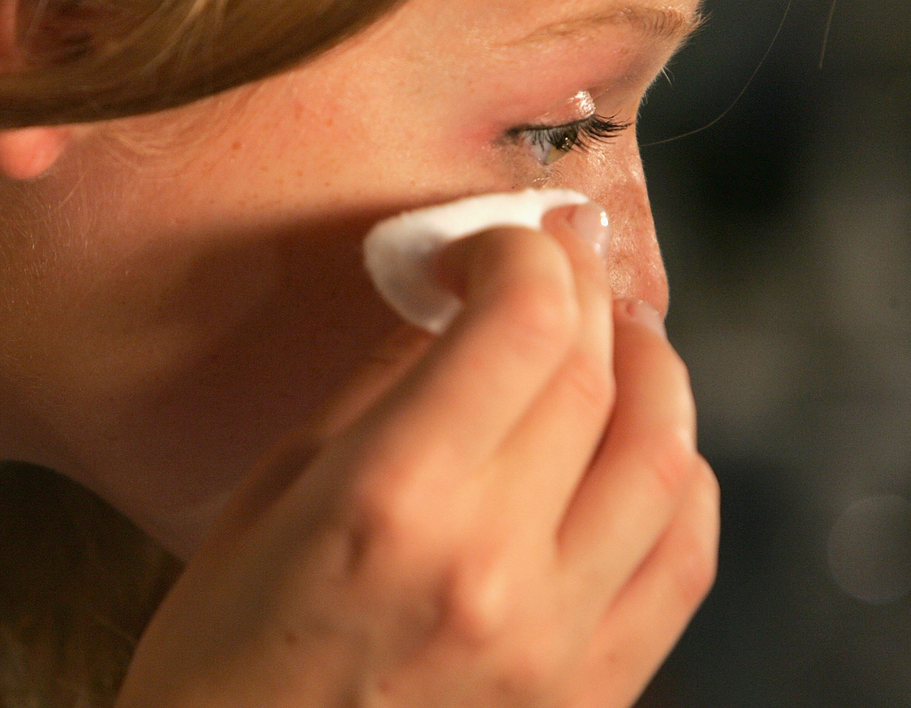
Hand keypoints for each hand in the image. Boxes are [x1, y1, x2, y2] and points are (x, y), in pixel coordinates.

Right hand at [115, 203, 718, 707]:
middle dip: (581, 291)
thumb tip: (452, 309)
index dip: (523, 255)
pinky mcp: (595, 692)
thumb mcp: (267, 501)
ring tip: (618, 338)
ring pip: (664, 458)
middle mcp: (493, 565)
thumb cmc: (225, 664)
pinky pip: (685, 561)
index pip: (519, 325)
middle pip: (594, 374)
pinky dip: (682, 478)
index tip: (496, 246)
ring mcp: (559, 640)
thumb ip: (377, 392)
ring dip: (652, 371)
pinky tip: (650, 448)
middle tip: (557, 265)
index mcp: (392, 502)